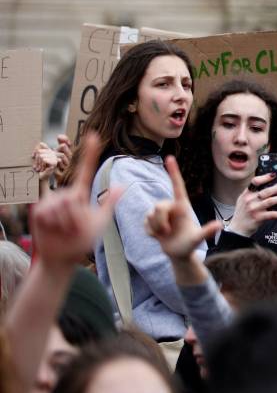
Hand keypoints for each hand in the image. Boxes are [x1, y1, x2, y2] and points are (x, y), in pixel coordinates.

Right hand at [32, 134, 121, 269]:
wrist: (64, 257)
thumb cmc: (82, 240)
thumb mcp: (100, 222)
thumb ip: (109, 203)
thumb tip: (122, 185)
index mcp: (80, 194)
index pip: (85, 170)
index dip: (89, 153)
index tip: (93, 135)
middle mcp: (65, 194)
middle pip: (75, 198)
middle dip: (79, 217)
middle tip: (76, 228)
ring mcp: (51, 202)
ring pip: (64, 206)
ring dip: (68, 223)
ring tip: (66, 230)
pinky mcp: (39, 211)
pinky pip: (50, 214)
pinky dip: (56, 226)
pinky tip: (54, 230)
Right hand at [146, 156, 220, 260]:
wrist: (178, 253)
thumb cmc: (190, 244)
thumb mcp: (198, 239)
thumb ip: (207, 232)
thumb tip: (220, 225)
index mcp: (182, 205)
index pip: (178, 186)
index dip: (173, 172)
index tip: (169, 157)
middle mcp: (171, 206)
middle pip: (159, 206)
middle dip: (161, 221)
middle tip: (169, 232)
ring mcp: (160, 213)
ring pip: (151, 215)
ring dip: (157, 228)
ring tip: (166, 234)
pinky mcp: (150, 220)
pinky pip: (145, 223)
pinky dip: (151, 233)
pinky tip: (158, 236)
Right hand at [226, 175, 276, 236]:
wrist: (238, 228)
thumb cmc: (243, 212)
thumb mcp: (244, 200)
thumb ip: (253, 192)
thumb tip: (271, 185)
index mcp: (246, 193)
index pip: (255, 182)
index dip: (265, 177)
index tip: (274, 174)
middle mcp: (249, 200)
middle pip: (266, 191)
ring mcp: (254, 209)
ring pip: (270, 201)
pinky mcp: (258, 218)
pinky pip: (271, 214)